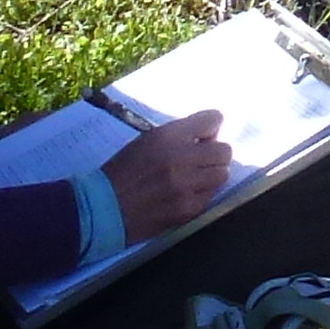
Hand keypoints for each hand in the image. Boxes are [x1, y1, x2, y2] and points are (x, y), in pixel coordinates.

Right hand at [103, 109, 231, 242]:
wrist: (105, 207)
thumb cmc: (124, 170)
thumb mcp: (147, 140)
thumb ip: (179, 135)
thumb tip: (209, 136)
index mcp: (169, 136)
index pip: (213, 119)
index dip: (210, 127)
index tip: (203, 135)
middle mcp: (182, 158)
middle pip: (224, 150)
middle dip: (214, 153)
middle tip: (200, 159)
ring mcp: (187, 186)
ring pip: (222, 173)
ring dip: (211, 174)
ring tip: (194, 177)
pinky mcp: (189, 209)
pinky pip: (211, 195)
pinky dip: (203, 193)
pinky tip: (186, 194)